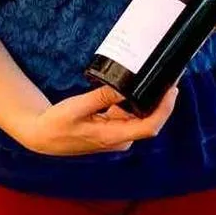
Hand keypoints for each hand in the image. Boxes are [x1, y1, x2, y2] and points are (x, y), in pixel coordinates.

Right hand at [18, 84, 178, 156]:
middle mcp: (120, 140)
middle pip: (150, 120)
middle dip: (161, 99)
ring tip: (157, 77)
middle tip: (169, 75)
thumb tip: (126, 86)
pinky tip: (135, 87)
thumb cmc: (57, 124)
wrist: (43, 137)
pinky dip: (136, 101)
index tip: (172, 89)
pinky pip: (131, 115)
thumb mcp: (77, 106)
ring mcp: (118, 136)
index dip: (165, 109)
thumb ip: (102, 97)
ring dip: (150, 99)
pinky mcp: (113, 130)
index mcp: (112, 137)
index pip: (150, 127)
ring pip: (141, 117)